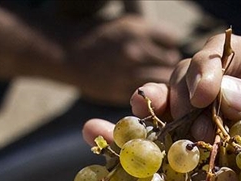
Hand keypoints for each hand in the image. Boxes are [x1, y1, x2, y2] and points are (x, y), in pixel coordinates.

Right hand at [64, 15, 180, 105]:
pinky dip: (147, 95)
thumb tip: (171, 45)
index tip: (164, 48)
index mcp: (136, 30)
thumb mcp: (126, 24)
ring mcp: (127, 72)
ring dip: (159, 80)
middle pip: (170, 61)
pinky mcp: (120, 91)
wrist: (68, 53)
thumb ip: (150, 34)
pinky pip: (145, 96)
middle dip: (166, 63)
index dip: (169, 45)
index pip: (172, 39)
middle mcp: (134, 51)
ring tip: (150, 78)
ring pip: (161, 80)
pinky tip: (140, 89)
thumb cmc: (99, 35)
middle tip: (159, 66)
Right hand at [84, 34, 240, 180]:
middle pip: (200, 84)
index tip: (201, 94)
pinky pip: (184, 169)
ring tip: (136, 122)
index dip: (210, 64)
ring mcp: (236, 151)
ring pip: (184, 124)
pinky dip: (145, 155)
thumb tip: (223, 92)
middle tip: (169, 115)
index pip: (235, 53)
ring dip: (156, 121)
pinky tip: (104, 141)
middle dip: (179, 94)